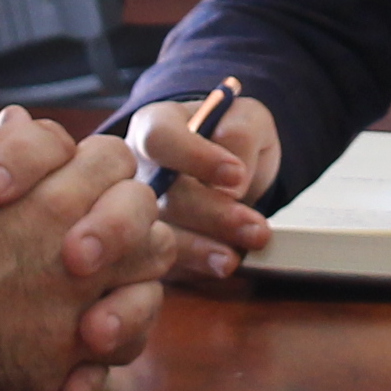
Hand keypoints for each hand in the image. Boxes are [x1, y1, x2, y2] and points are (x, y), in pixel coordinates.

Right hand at [116, 90, 282, 270]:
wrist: (232, 176)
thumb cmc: (231, 142)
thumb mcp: (248, 120)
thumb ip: (242, 133)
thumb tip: (231, 183)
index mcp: (155, 127)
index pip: (160, 138)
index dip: (195, 157)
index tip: (236, 174)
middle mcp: (135, 170)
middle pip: (163, 195)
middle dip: (213, 215)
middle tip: (255, 228)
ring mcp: (135, 212)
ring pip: (158, 235)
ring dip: (201, 250)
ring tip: (237, 256)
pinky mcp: (145, 248)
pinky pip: (161, 265)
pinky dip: (193, 270)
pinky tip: (218, 268)